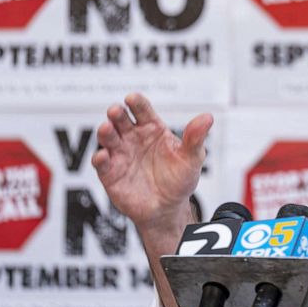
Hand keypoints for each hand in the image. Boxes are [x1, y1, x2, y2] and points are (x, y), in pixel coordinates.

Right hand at [92, 93, 211, 229]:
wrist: (168, 208)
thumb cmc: (179, 179)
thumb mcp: (192, 157)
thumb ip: (195, 138)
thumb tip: (207, 118)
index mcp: (153, 129)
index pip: (142, 110)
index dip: (136, 102)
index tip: (132, 98)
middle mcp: (133, 138)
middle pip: (121, 120)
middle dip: (116, 113)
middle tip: (115, 110)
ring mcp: (121, 155)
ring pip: (108, 138)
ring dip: (105, 132)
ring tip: (106, 128)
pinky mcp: (111, 174)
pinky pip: (102, 164)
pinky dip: (100, 158)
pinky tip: (103, 156)